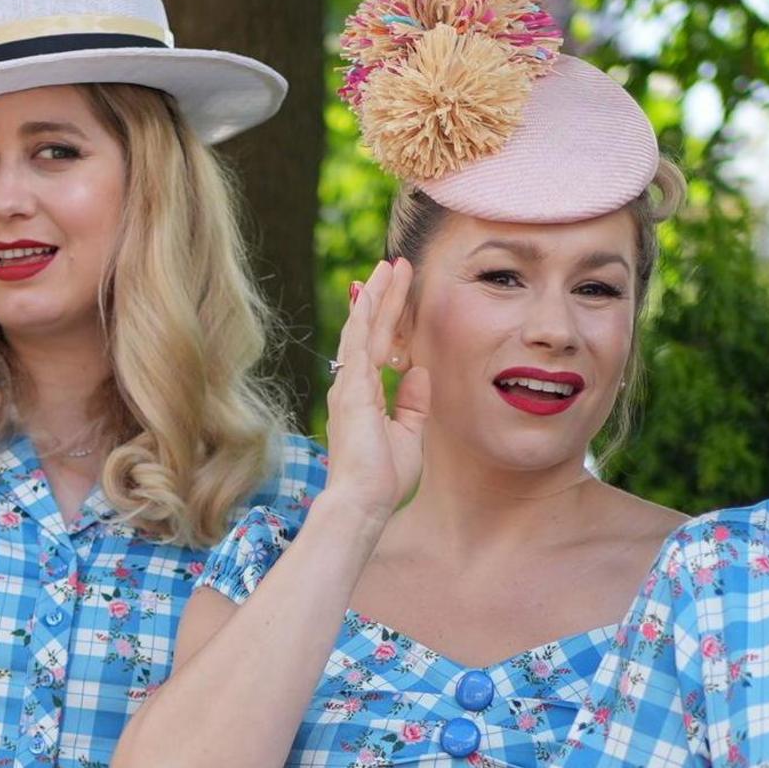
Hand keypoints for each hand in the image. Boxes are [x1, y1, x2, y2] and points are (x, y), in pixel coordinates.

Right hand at [322, 257, 427, 524]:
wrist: (363, 502)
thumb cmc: (382, 479)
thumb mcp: (409, 435)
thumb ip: (413, 402)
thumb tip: (418, 369)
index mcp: (364, 398)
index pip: (377, 348)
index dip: (387, 319)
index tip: (396, 293)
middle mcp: (352, 386)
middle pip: (369, 331)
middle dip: (383, 297)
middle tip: (394, 265)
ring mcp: (349, 385)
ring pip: (363, 327)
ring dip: (377, 295)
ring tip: (389, 266)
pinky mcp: (352, 387)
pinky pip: (359, 340)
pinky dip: (366, 312)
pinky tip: (374, 289)